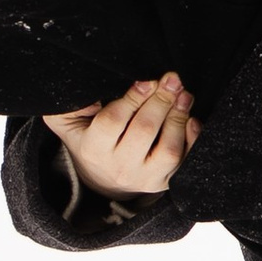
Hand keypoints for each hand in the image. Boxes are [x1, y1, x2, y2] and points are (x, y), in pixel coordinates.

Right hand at [44, 71, 195, 197]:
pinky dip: (193, 140)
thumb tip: (87, 90)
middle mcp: (119, 167)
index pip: (112, 122)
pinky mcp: (166, 181)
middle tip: (172, 79)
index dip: (133, 98)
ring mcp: (145, 177)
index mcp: (93, 149)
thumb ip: (68, 105)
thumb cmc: (90, 139)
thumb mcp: (70, 123)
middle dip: (160, 101)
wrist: (105, 179)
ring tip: (184, 94)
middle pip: (144, 132)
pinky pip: (185, 163)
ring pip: (168, 150)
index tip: (147, 80)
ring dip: (178, 118)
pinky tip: (191, 119)